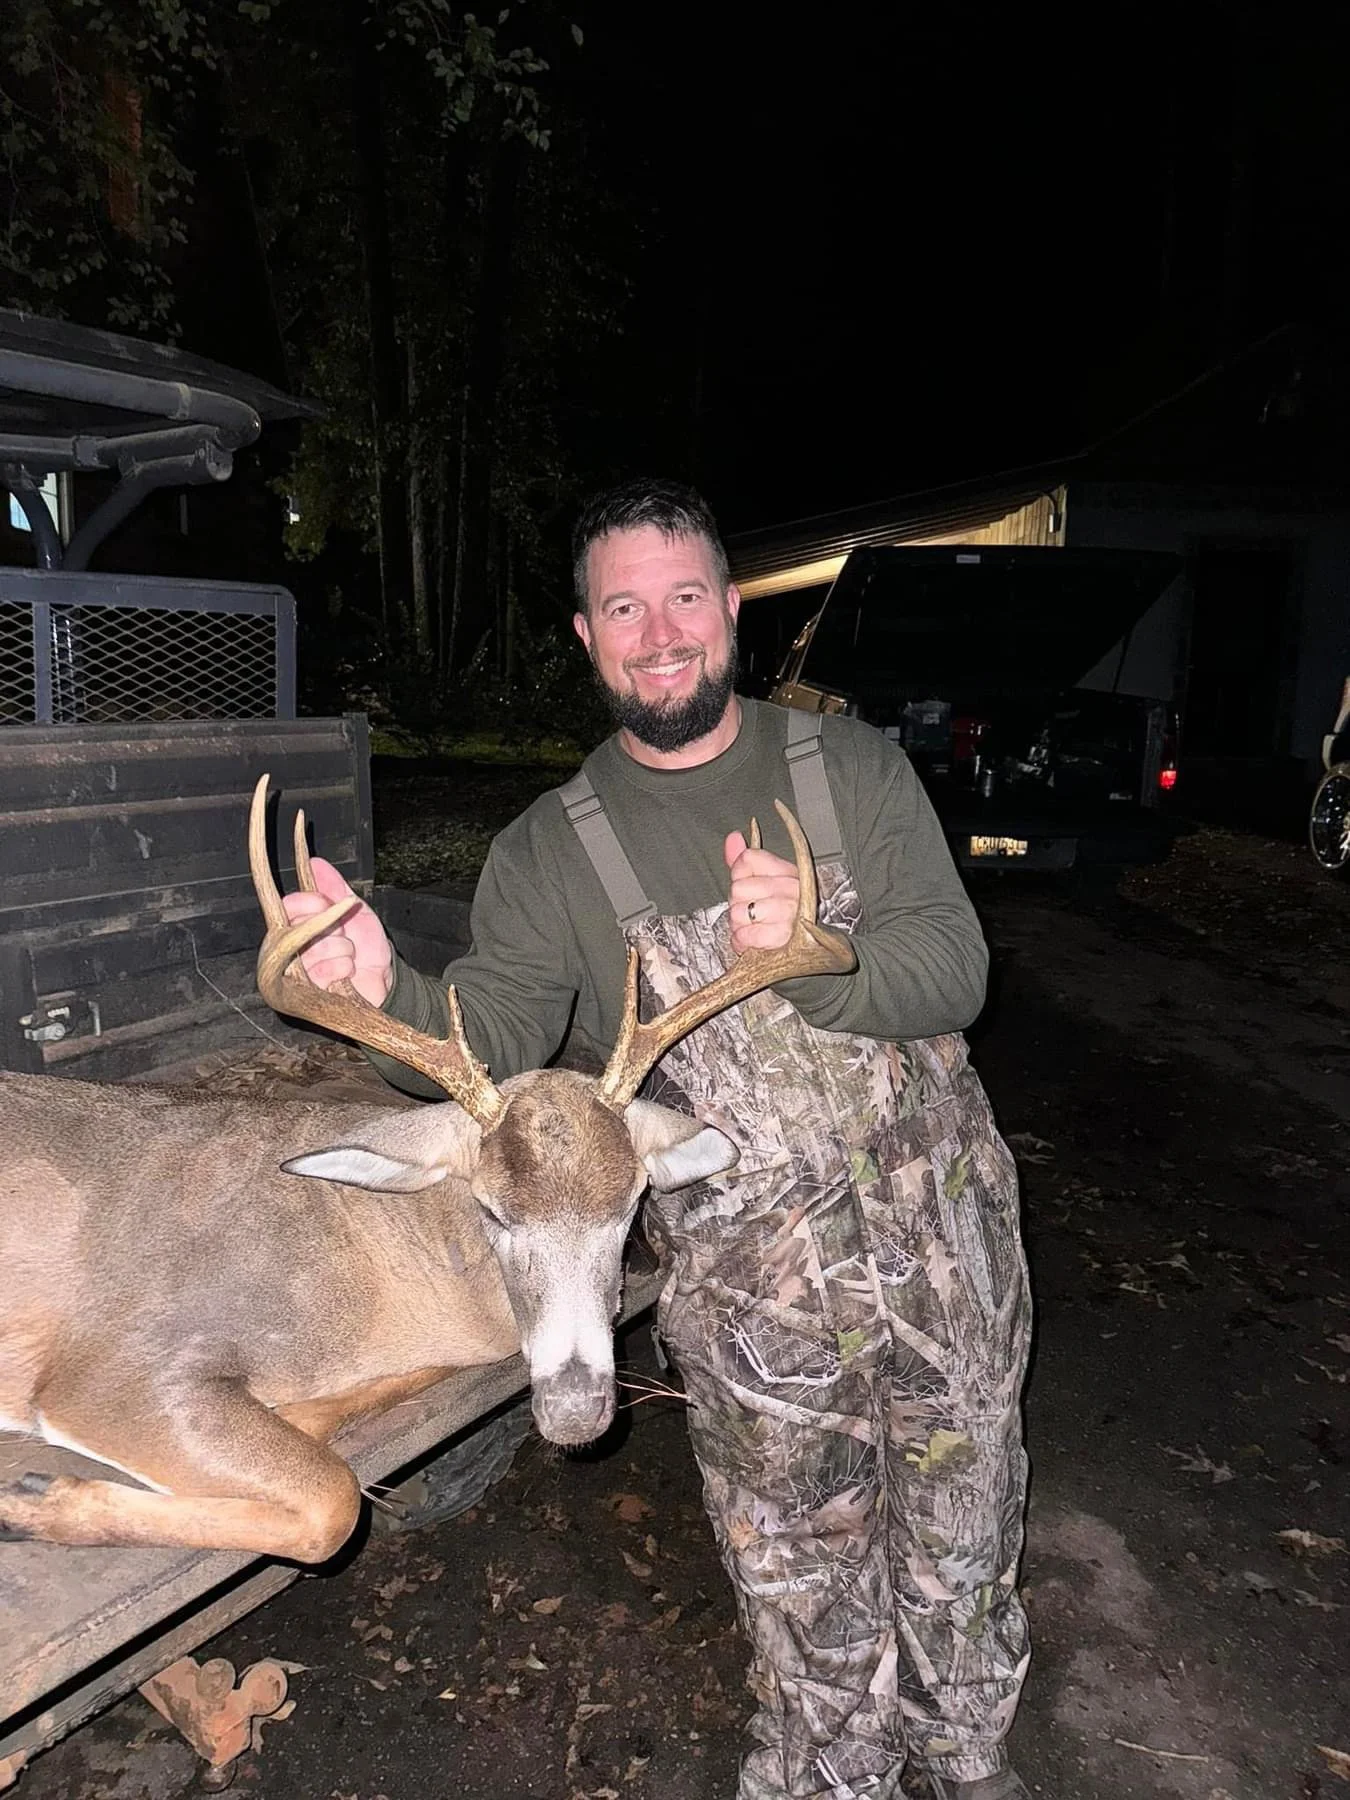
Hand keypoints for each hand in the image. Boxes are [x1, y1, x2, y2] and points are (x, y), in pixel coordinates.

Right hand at [281, 856, 393, 1005]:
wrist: (384, 976)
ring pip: (315, 948)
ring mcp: (298, 971)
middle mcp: (292, 947)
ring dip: (342, 948)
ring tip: (349, 955)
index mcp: (299, 924)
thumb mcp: (354, 910)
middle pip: (298, 926)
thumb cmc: (364, 944)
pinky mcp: (308, 992)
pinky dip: (344, 966)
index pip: (288, 906)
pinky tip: (347, 971)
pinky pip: (323, 969)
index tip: (326, 902)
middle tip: (344, 932)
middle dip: (332, 926)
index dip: (309, 902)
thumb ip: (334, 887)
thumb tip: (315, 863)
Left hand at [724, 830, 798, 954]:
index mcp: (788, 871)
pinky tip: (752, 939)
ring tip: (753, 926)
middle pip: (738, 887)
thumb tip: (733, 836)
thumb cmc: (780, 913)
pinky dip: (742, 941)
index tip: (748, 885)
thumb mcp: (764, 882)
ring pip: (737, 912)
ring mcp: (789, 913)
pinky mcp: (782, 936)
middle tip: (751, 911)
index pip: (748, 858)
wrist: (806, 948)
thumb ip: (743, 860)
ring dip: (739, 925)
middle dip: (737, 904)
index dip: (739, 874)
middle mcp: (792, 888)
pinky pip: (745, 935)